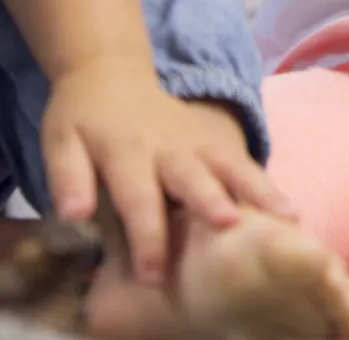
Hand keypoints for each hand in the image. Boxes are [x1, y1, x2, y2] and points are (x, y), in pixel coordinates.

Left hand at [39, 58, 291, 284]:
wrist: (111, 74)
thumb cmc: (82, 119)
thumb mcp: (59, 142)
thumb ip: (67, 177)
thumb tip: (73, 215)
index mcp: (125, 152)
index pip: (136, 197)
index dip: (146, 235)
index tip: (153, 274)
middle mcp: (167, 146)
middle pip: (192, 177)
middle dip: (211, 201)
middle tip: (229, 226)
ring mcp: (197, 140)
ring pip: (231, 165)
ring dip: (257, 190)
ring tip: (286, 217)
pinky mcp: (215, 139)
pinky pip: (244, 162)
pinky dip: (266, 185)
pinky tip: (289, 211)